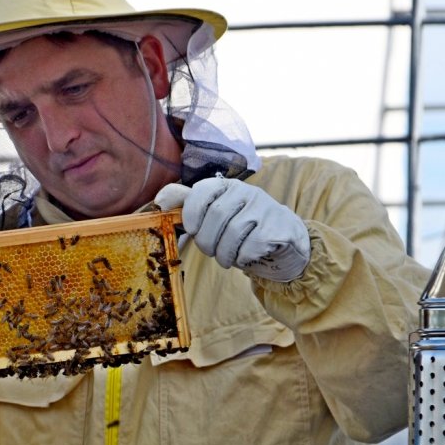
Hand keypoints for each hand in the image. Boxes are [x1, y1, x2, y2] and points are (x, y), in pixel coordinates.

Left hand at [156, 178, 309, 281]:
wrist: (285, 239)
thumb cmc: (243, 227)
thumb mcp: (216, 212)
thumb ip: (189, 204)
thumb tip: (159, 201)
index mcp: (227, 186)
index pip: (203, 190)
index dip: (191, 212)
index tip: (191, 229)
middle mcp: (247, 192)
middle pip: (216, 215)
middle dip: (207, 241)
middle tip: (210, 250)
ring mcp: (265, 208)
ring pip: (233, 233)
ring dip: (224, 253)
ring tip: (226, 258)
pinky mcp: (278, 228)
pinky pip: (250, 246)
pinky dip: (242, 258)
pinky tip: (246, 256)